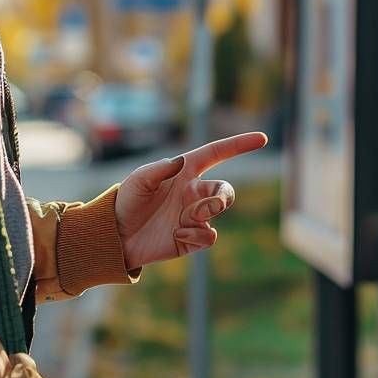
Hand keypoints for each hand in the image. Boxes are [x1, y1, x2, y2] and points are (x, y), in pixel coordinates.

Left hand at [115, 132, 268, 268]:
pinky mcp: (192, 238)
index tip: (261, 139)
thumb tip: (180, 161)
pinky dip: (196, 235)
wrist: (115, 236)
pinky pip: (209, 236)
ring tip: (183, 221)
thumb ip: (159, 168)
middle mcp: (193, 193)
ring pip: (218, 211)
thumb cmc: (126, 202)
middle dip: (223, 196)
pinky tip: (177, 235)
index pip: (217, 154)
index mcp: (185, 173)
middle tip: (210, 205)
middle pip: (225, 190)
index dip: (239, 145)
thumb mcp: (138, 180)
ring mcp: (194, 216)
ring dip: (205, 213)